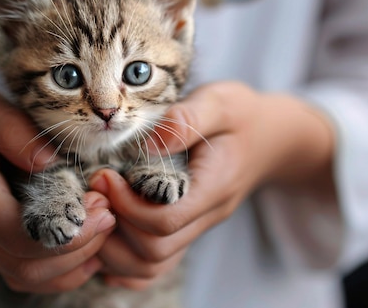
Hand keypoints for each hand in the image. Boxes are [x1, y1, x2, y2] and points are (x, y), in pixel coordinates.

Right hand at [0, 81, 115, 292]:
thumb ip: (12, 130)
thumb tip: (51, 161)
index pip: (20, 236)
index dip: (67, 231)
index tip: (101, 205)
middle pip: (28, 266)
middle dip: (79, 248)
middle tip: (109, 213)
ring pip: (29, 277)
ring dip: (75, 262)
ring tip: (103, 225)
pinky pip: (28, 274)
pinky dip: (63, 269)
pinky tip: (88, 243)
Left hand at [90, 82, 333, 287]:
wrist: (272, 137)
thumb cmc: (243, 115)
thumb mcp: (221, 103)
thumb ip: (187, 119)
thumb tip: (148, 143)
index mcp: (212, 188)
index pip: (165, 220)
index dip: (127, 205)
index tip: (105, 176)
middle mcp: (205, 216)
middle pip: (154, 250)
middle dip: (115, 225)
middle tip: (95, 192)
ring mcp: (197, 226)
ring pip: (151, 264)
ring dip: (115, 246)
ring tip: (97, 210)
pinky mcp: (187, 227)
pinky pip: (156, 264)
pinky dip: (126, 260)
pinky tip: (109, 237)